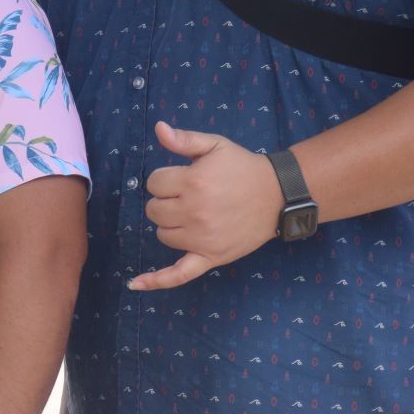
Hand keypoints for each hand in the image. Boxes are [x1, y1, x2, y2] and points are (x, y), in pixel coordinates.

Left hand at [128, 121, 282, 290]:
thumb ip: (184, 139)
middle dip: (165, 201)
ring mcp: (203, 238)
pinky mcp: (212, 257)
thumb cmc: (242, 167)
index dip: (165, 179)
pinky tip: (135, 284)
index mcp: (193, 183)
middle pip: (154, 211)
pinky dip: (157, 281)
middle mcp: (195, 212)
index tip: (183, 176)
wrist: (278, 195)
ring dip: (170, 225)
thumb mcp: (215, 145)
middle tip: (188, 195)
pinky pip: (180, 274)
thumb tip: (158, 128)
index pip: (154, 183)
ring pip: (162, 235)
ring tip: (192, 214)